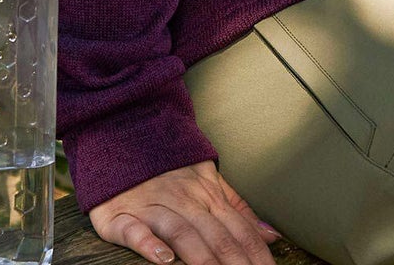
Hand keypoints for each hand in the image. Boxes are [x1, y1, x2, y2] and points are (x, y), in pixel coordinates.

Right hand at [88, 158, 282, 264]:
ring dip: (200, 257)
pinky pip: (136, 230)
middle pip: (214, 233)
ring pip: (181, 232)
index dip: (255, 253)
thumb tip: (272, 236)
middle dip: (234, 261)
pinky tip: (164, 259)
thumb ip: (238, 209)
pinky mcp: (121, 216)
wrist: (124, 141)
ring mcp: (153, 207)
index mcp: (207, 194)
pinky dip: (149, 245)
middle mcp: (184, 200)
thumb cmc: (168, 170)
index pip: (238, 228)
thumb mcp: (208, 182)